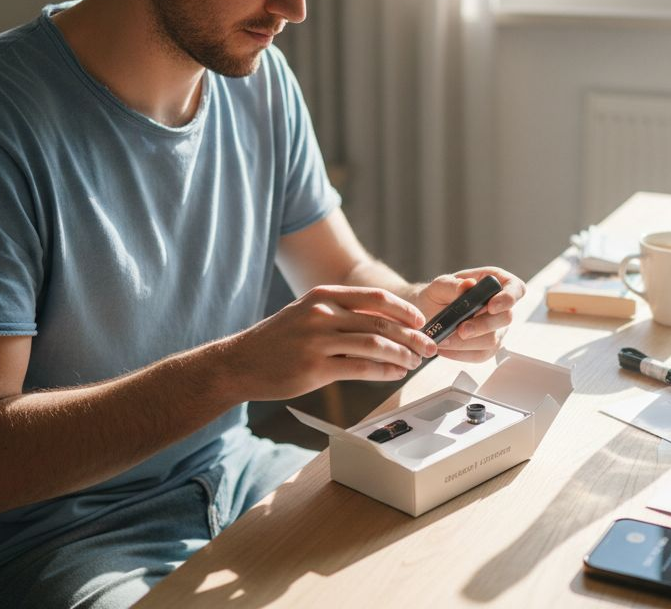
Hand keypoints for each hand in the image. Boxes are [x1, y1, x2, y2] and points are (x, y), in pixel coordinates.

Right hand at [226, 286, 437, 400]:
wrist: (240, 362)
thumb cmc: (278, 340)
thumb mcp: (307, 313)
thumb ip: (341, 313)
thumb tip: (384, 323)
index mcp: (324, 296)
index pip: (376, 298)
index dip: (404, 310)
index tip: (421, 321)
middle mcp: (323, 314)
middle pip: (382, 323)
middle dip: (412, 336)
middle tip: (429, 347)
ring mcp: (318, 341)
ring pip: (376, 345)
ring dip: (403, 355)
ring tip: (415, 362)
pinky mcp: (316, 368)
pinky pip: (361, 368)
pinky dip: (385, 371)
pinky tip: (396, 374)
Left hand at [412, 267, 525, 362]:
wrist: (427, 314)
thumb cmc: (438, 295)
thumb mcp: (439, 285)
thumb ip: (452, 285)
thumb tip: (467, 285)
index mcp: (495, 282)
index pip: (516, 288)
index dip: (508, 298)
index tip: (492, 306)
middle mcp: (501, 307)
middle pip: (506, 318)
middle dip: (483, 325)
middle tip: (461, 330)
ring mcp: (496, 329)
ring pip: (493, 340)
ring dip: (467, 343)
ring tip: (444, 340)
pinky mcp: (487, 348)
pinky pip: (480, 355)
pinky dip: (460, 353)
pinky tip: (445, 348)